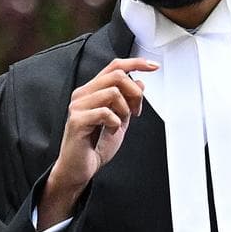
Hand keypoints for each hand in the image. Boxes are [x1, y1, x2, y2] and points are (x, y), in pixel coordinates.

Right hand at [39, 57, 156, 229]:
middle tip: (136, 112)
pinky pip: (105, 112)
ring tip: (119, 123)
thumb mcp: (121, 119)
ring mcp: (77, 107)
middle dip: (135, 93)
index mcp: (92, 91)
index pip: (115, 66)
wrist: (81, 168)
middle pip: (117, 75)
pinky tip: (111, 130)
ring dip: (124, 109)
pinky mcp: (76, 120)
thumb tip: (140, 82)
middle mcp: (82, 94)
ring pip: (113, 92)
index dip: (136, 63)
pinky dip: (115, 122)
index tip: (154, 67)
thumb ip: (129, 101)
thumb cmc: (97, 144)